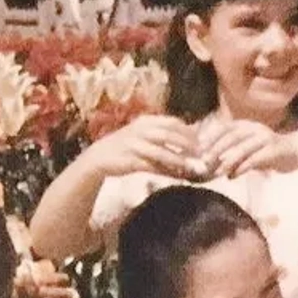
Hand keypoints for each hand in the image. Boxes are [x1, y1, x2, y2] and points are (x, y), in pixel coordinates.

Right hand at [84, 115, 204, 179]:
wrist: (99, 156)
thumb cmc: (126, 145)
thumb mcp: (142, 132)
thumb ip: (161, 133)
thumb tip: (188, 136)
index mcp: (145, 121)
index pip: (172, 122)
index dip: (187, 131)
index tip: (198, 141)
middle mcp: (140, 131)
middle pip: (168, 135)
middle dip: (186, 144)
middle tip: (198, 153)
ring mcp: (134, 146)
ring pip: (161, 151)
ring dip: (177, 159)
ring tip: (189, 166)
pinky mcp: (130, 162)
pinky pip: (151, 166)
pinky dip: (164, 171)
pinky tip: (174, 175)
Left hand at [195, 118, 297, 177]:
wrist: (293, 152)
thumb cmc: (265, 152)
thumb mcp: (246, 148)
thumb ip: (230, 152)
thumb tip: (207, 162)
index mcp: (246, 125)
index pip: (225, 127)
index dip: (211, 137)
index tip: (199, 149)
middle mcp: (255, 128)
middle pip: (232, 137)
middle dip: (216, 149)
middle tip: (205, 162)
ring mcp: (266, 138)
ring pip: (243, 148)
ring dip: (228, 161)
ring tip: (217, 172)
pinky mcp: (274, 150)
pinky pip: (255, 159)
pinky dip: (242, 168)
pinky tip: (233, 176)